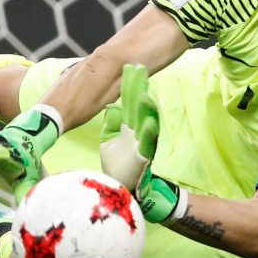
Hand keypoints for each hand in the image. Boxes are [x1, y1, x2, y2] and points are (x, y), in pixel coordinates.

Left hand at [100, 64, 183, 223]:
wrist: (121, 189)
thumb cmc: (118, 166)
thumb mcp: (109, 141)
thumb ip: (111, 124)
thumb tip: (112, 106)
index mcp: (128, 126)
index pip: (129, 101)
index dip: (129, 85)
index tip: (130, 67)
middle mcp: (137, 131)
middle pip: (138, 106)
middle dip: (139, 88)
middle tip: (139, 68)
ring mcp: (141, 143)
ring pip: (146, 122)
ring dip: (146, 108)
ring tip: (144, 94)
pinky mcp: (143, 158)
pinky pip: (146, 144)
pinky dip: (148, 132)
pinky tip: (147, 121)